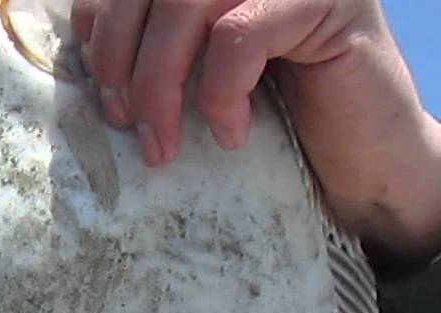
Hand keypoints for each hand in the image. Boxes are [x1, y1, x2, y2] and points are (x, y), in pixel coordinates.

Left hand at [71, 0, 440, 261]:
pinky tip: (231, 134)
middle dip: (119, 59)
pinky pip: (239, 36)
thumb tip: (81, 59)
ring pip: (184, 3)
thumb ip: (151, 53)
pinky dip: (219, 92)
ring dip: (156, 81)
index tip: (99, 89)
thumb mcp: (193, 83)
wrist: (359, 168)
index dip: (99, 26)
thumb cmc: (273, 129)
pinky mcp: (326, 2)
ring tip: (162, 143)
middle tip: (124, 124)